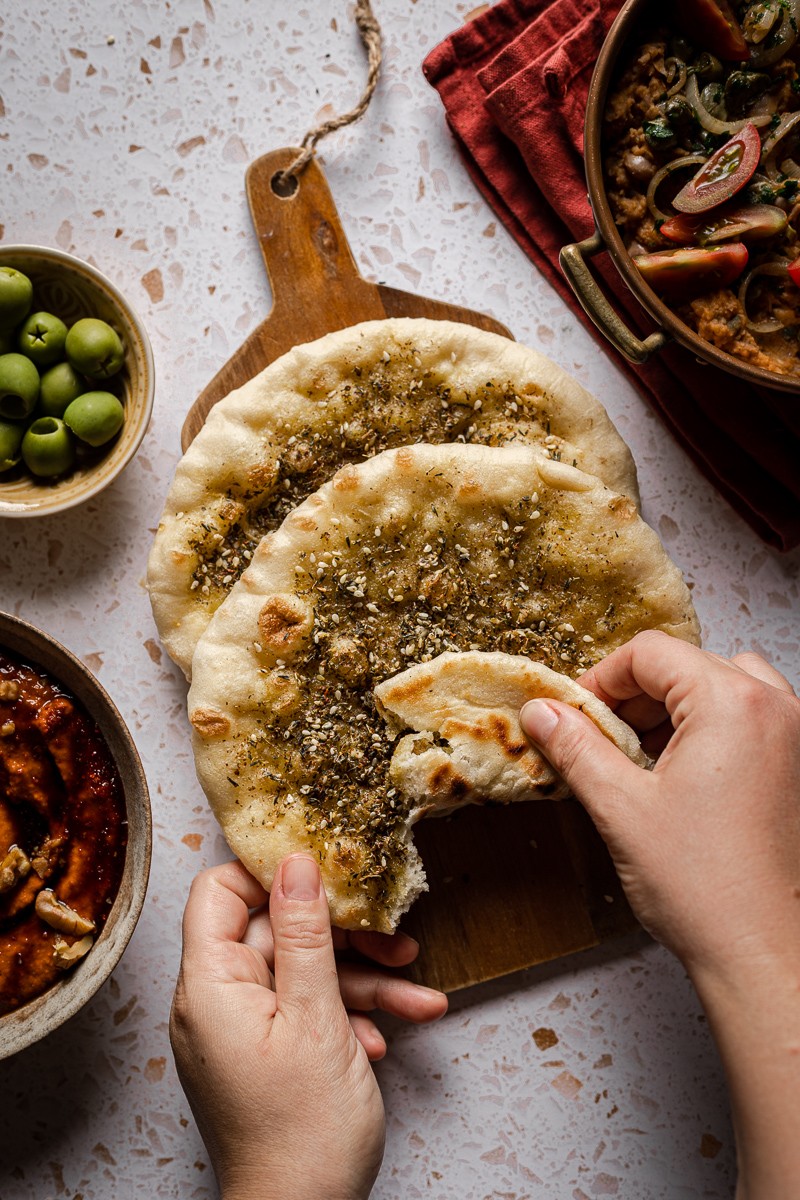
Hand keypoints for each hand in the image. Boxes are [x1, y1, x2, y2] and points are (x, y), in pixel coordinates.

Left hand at [170, 855, 446, 1199]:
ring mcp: (243, 1030)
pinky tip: (393, 1031)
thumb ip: (305, 933)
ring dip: (363, 981)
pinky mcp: (266, 1055)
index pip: (218, 892)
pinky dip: (349, 1016)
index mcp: (211, 985)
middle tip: (395, 938)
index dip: (268, 873)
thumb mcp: (317, 1016)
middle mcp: (217, 1002)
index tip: (323, 869)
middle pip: (276, 933)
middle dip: (344, 937)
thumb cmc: (303, 1132)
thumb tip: (296, 863)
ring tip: (418, 994)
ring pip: (302, 975)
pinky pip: (305, 1012)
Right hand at [520, 631, 799, 1199]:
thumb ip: (575, 747)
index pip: (651, 653)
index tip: (574, 713)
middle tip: (598, 737)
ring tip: (637, 757)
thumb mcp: (619, 807)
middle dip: (635, 697)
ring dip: (673, 710)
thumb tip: (541, 711)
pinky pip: (747, 720)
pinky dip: (707, 730)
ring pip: (721, 688)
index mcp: (732, 704)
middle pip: (687, 665)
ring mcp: (794, 738)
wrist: (762, 954)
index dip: (601, 678)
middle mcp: (774, 709)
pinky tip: (674, 777)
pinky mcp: (797, 769)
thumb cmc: (702, 888)